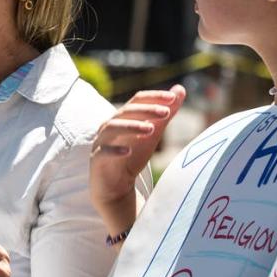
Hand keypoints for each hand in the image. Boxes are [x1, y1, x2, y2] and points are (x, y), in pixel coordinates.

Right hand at [89, 85, 185, 227]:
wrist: (115, 186)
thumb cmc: (133, 156)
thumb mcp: (153, 134)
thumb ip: (165, 114)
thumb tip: (180, 89)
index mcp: (123, 117)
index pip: (136, 99)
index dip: (154, 97)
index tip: (173, 98)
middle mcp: (110, 126)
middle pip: (125, 111)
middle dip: (146, 110)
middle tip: (166, 113)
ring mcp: (101, 142)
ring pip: (112, 128)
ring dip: (132, 126)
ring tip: (151, 130)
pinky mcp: (96, 160)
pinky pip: (102, 152)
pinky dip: (115, 150)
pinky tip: (129, 151)